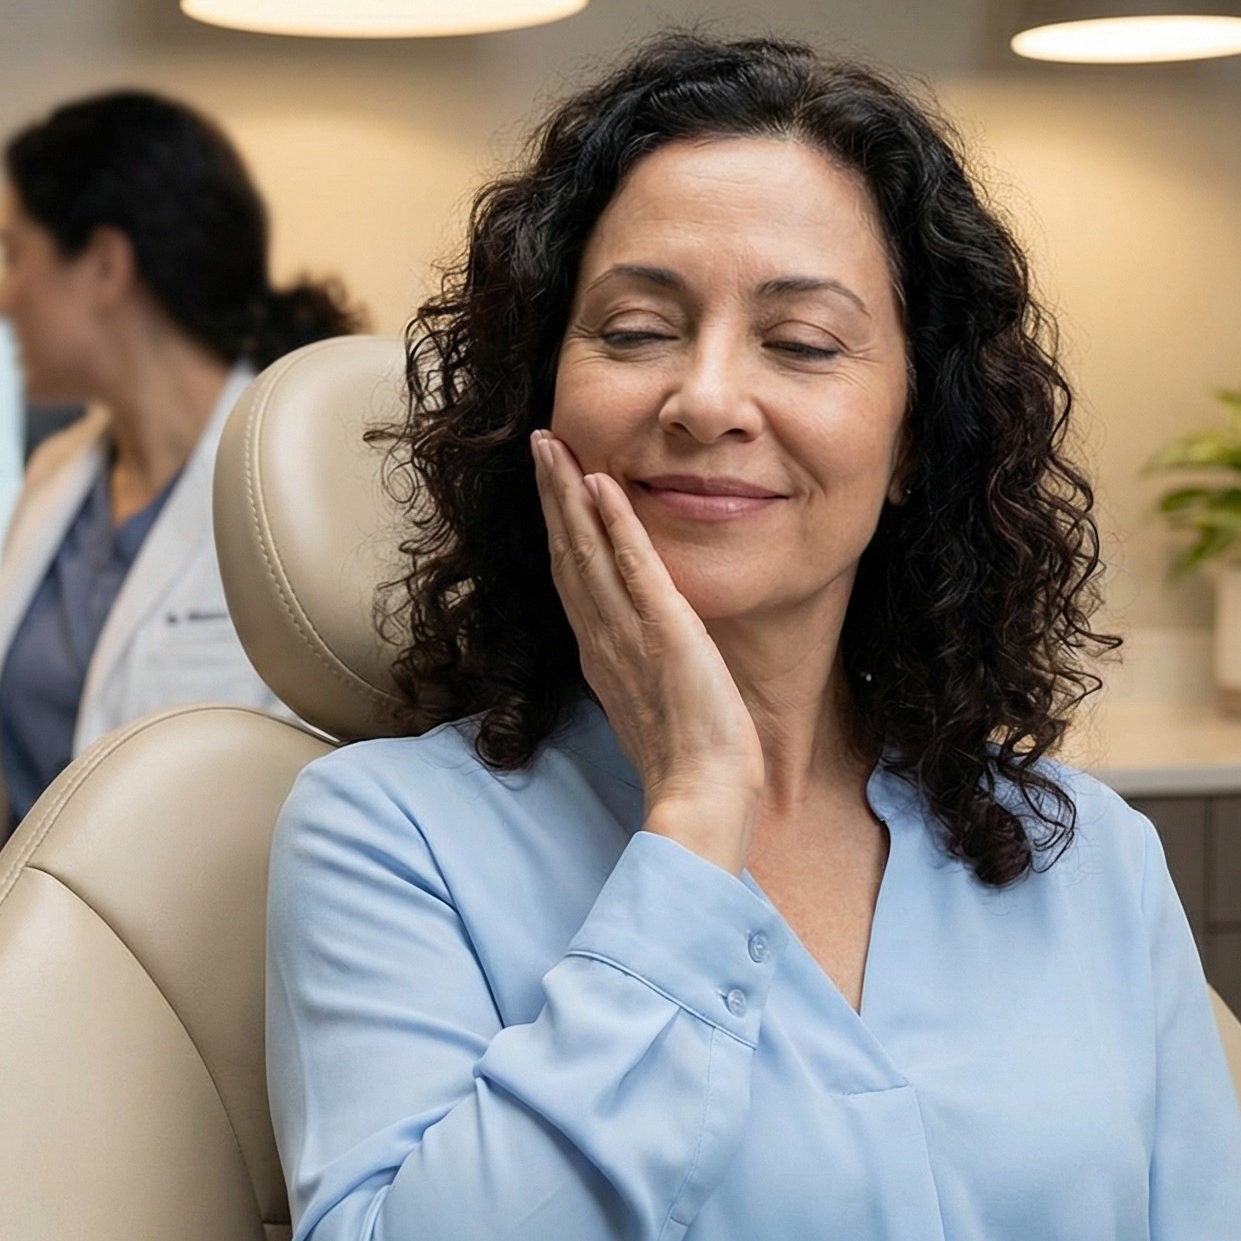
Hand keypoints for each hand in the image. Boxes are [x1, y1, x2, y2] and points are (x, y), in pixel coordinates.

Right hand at [531, 429, 763, 873]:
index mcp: (601, 654)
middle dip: (551, 495)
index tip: (551, 483)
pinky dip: (616, 523)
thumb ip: (642, 672)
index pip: (573, 577)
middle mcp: (601, 638)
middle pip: (566, 552)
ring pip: (586, 549)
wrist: (700, 798)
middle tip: (540, 442)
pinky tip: (602, 483)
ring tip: (553, 444)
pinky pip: (634, 566)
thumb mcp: (656, 706)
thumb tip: (643, 655)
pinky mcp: (663, 631)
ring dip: (568, 493)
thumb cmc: (688, 765)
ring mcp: (626, 634)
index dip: (559, 527)